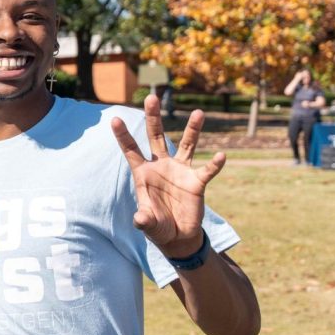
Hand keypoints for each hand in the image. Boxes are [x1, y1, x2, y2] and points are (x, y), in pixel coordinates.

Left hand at [110, 94, 224, 256]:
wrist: (177, 236)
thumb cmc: (157, 226)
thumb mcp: (148, 224)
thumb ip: (143, 220)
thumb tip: (139, 219)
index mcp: (143, 173)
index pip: (131, 150)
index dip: (123, 136)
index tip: (114, 119)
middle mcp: (161, 166)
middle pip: (156, 136)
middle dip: (153, 117)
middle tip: (151, 97)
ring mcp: (180, 171)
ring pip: (186, 144)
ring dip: (193, 130)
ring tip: (198, 113)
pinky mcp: (197, 181)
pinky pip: (207, 170)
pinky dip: (214, 164)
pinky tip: (220, 156)